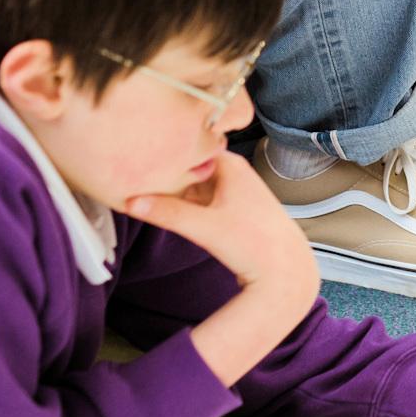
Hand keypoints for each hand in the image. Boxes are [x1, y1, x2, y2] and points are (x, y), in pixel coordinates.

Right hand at [118, 152, 320, 309]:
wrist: (286, 271)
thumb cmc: (253, 244)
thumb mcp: (204, 227)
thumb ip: (167, 213)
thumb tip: (129, 201)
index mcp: (230, 165)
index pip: (189, 146)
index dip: (164, 150)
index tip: (136, 154)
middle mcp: (234, 172)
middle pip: (190, 165)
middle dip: (165, 171)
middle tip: (131, 173)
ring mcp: (234, 191)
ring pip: (195, 183)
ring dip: (174, 189)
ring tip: (141, 189)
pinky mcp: (233, 210)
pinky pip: (202, 199)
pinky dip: (186, 202)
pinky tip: (166, 210)